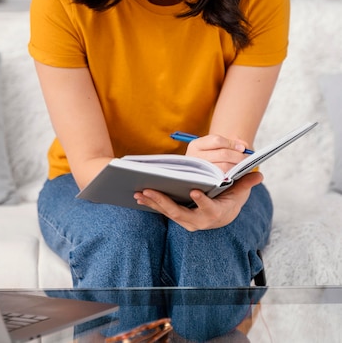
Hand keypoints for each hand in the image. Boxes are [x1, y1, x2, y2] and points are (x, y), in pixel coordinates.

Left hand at [133, 171, 263, 230]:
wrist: (223, 213)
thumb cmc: (230, 199)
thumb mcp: (239, 192)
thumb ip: (246, 183)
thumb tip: (259, 175)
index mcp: (216, 214)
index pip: (209, 209)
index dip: (202, 202)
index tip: (195, 192)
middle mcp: (199, 221)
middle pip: (180, 213)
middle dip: (164, 202)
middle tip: (150, 190)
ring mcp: (186, 221)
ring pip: (168, 213)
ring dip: (153, 203)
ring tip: (139, 192)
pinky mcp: (177, 216)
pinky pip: (162, 210)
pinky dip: (150, 203)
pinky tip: (138, 195)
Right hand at [185, 134, 251, 172]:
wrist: (203, 177)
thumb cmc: (213, 159)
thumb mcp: (219, 148)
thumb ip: (233, 144)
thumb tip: (244, 146)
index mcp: (196, 145)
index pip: (217, 140)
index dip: (232, 144)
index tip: (242, 148)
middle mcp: (194, 157)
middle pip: (223, 154)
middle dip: (238, 156)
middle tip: (247, 159)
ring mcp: (198, 170)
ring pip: (224, 167)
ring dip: (237, 166)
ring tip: (242, 167)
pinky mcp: (205, 183)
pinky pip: (223, 178)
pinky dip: (231, 176)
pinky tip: (235, 175)